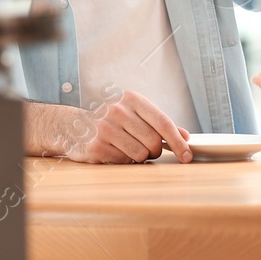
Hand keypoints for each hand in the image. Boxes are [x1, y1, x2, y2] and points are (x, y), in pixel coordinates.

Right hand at [54, 89, 192, 163]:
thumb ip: (159, 124)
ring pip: (140, 154)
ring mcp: (105, 128)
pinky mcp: (96, 146)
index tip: (187, 155)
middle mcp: (118, 111)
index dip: (178, 142)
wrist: (73, 125)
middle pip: (154, 141)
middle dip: (155, 151)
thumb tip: (185, 136)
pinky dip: (124, 160)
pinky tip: (114, 151)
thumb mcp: (135, 114)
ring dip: (139, 157)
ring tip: (127, 147)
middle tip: (148, 149)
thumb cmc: (110, 119)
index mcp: (132, 99)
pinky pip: (123, 161)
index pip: (163, 122)